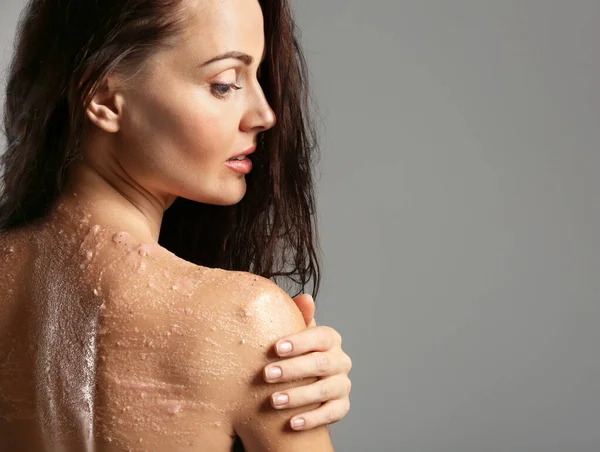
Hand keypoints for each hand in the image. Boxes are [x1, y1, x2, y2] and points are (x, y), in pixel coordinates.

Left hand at [263, 294, 351, 430]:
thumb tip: (305, 297)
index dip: (299, 342)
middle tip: (267, 374)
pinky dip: (311, 419)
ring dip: (299, 396)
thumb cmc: (294, 353)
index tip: (275, 348)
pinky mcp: (341, 406)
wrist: (301, 382)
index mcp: (330, 339)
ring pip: (325, 389)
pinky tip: (292, 423)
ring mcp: (342, 384)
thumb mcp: (294, 334)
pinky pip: (331, 414)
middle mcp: (340, 361)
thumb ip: (298, 316)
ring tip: (274, 401)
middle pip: (321, 364)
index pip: (320, 337)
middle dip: (293, 369)